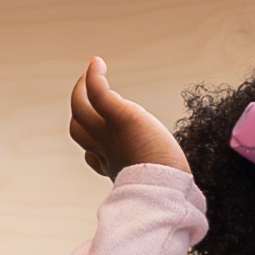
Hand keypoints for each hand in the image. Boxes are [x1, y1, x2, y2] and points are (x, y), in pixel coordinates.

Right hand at [69, 56, 186, 181]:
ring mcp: (109, 133)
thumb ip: (157, 175)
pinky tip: (96, 63)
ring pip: (81, 109)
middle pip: (78, 130)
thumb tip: (175, 182)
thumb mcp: (158, 182)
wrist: (165, 190)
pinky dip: (94, 78)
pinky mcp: (121, 118)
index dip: (91, 148)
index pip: (93, 157)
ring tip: (91, 70)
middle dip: (79, 111)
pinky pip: (98, 94)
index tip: (99, 141)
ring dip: (81, 88)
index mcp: (115, 168)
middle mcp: (106, 150)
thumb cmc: (169, 190)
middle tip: (86, 92)